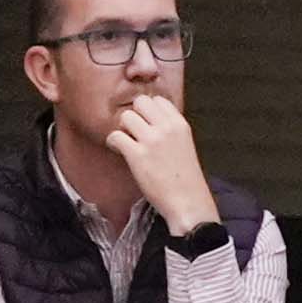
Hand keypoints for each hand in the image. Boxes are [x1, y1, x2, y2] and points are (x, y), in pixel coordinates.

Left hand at [104, 90, 219, 241]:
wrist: (188, 203)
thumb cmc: (186, 179)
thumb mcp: (184, 145)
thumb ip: (169, 130)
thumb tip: (149, 121)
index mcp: (180, 124)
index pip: (158, 100)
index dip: (148, 111)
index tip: (146, 124)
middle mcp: (166, 128)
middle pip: (140, 102)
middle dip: (134, 115)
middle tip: (134, 132)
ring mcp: (152, 140)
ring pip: (126, 116)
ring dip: (123, 128)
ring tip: (127, 143)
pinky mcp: (137, 155)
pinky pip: (115, 136)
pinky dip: (113, 142)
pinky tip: (119, 151)